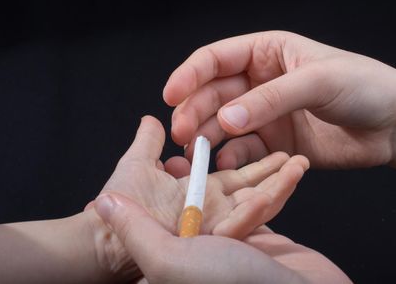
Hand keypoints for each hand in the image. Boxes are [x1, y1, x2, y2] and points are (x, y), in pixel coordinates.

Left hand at [89, 115, 308, 280]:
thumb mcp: (168, 259)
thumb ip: (136, 229)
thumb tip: (102, 204)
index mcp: (182, 247)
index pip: (180, 201)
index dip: (182, 172)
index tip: (192, 144)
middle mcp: (209, 246)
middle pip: (221, 195)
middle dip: (233, 165)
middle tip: (242, 135)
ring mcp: (241, 248)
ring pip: (250, 199)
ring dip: (267, 172)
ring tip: (282, 151)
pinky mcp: (268, 250)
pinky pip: (271, 211)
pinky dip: (282, 188)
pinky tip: (293, 169)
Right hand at [164, 30, 395, 169]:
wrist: (395, 124)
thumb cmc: (364, 87)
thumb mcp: (316, 82)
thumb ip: (270, 101)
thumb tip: (226, 120)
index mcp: (268, 52)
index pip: (216, 58)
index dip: (190, 75)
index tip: (171, 95)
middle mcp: (261, 82)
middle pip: (214, 94)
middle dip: (195, 111)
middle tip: (184, 134)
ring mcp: (268, 114)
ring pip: (224, 124)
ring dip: (208, 137)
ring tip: (197, 153)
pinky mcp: (277, 143)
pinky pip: (245, 150)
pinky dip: (233, 158)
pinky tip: (227, 165)